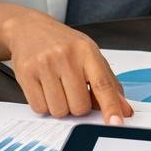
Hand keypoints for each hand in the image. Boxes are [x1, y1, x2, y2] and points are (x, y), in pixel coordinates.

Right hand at [1, 10, 133, 121]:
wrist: (29, 28)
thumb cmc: (63, 44)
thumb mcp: (89, 55)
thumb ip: (108, 83)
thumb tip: (124, 110)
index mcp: (87, 51)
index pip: (102, 84)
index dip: (111, 106)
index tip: (116, 122)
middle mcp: (66, 56)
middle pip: (80, 106)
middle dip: (78, 106)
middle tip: (72, 90)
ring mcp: (44, 64)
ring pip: (59, 111)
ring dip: (60, 107)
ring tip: (57, 87)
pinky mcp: (25, 73)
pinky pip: (40, 108)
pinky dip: (44, 105)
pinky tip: (44, 88)